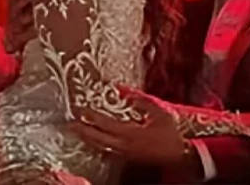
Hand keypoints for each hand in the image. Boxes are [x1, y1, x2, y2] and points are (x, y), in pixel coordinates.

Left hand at [70, 87, 185, 165]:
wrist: (179, 154)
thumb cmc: (169, 132)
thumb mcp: (157, 111)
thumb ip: (139, 100)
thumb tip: (122, 90)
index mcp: (130, 133)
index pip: (105, 124)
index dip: (92, 117)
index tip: (80, 111)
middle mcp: (124, 146)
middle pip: (98, 139)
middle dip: (84, 131)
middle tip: (71, 124)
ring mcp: (126, 155)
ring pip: (102, 148)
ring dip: (89, 139)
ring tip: (80, 132)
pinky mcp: (129, 159)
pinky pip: (109, 153)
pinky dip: (99, 147)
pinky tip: (96, 143)